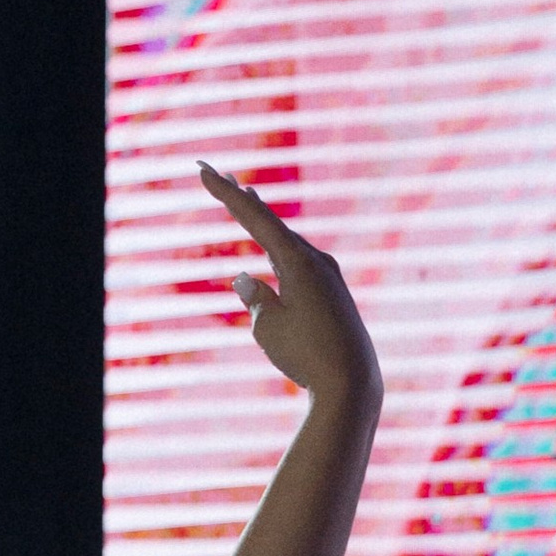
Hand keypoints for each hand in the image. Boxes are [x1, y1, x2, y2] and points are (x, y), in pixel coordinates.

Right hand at [200, 165, 379, 410]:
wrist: (350, 383)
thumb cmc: (305, 355)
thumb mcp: (267, 326)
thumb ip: (255, 298)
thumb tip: (244, 278)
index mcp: (297, 261)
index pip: (255, 219)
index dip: (226, 195)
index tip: (205, 171)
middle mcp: (315, 260)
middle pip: (271, 221)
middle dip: (241, 199)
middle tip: (218, 173)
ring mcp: (326, 276)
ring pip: (285, 239)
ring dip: (262, 218)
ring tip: (245, 195)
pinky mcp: (331, 294)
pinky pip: (298, 259)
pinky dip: (279, 244)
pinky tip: (275, 244)